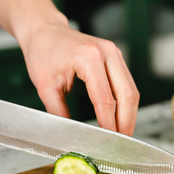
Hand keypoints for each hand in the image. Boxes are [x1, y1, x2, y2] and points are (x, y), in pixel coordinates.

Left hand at [19, 19, 138, 134]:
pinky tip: (120, 118)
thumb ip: (58, 112)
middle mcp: (107, 53)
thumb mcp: (45, 86)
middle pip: (127, 95)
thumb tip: (71, 135)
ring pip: (131, 90)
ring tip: (121, 134)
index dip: (109, 123)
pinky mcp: (116, 57)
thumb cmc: (42, 52)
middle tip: (120, 143)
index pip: (105, 99)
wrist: (44, 30)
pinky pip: (127, 84)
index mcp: (88, 58)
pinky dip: (125, 103)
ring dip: (129, 115)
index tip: (108, 142)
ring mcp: (114, 53)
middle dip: (125, 123)